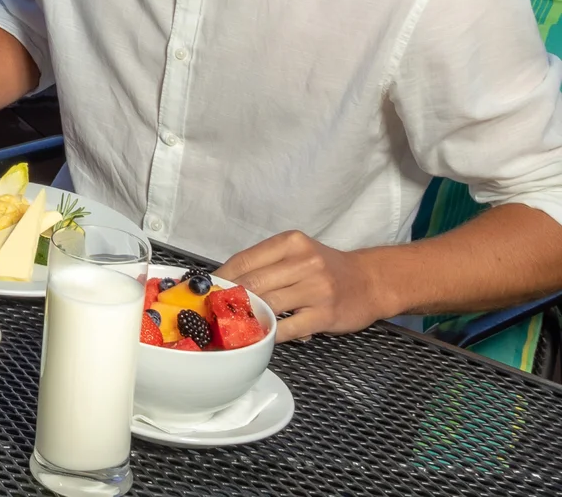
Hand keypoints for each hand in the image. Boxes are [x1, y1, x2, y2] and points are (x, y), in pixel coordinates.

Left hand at [218, 231, 390, 341]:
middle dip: (229, 299)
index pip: (245, 260)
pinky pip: (289, 327)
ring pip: (269, 304)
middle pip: (253, 282)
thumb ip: (267, 264)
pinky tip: (263, 335)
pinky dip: (272, 333)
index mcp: (290, 243)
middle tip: (214, 311)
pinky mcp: (325, 313)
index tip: (207, 290)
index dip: (222, 278)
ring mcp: (316, 288)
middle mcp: (304, 262)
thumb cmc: (328, 269)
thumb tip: (227, 281)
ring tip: (234, 324)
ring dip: (248, 316)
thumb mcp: (298, 253)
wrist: (372, 281)